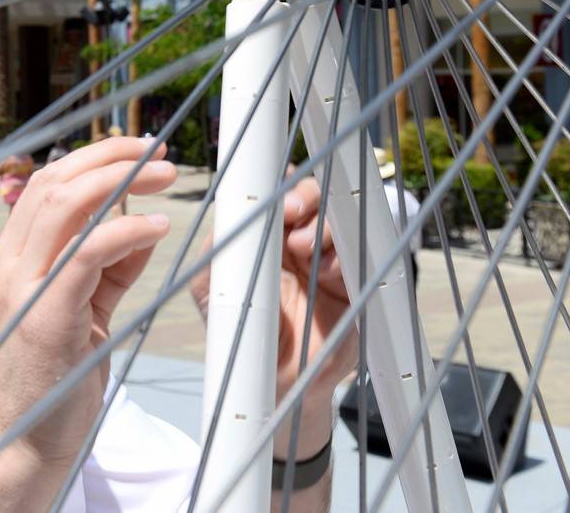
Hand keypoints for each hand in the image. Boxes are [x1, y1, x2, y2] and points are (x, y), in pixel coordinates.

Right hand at [0, 138, 175, 470]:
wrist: (23, 442)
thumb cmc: (55, 379)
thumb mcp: (84, 309)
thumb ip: (108, 266)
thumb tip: (143, 224)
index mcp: (14, 258)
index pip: (48, 183)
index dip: (96, 158)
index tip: (140, 152)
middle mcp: (10, 264)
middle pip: (54, 181)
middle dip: (110, 156)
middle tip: (158, 155)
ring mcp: (23, 288)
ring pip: (63, 204)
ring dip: (120, 180)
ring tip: (163, 178)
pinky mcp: (45, 317)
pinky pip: (87, 254)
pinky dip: (127, 231)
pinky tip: (158, 227)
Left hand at [188, 177, 356, 456]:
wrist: (274, 383)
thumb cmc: (239, 330)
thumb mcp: (211, 286)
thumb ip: (217, 248)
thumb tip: (229, 211)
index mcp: (266, 233)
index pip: (279, 193)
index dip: (281, 186)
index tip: (274, 196)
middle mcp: (298, 241)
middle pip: (314, 197)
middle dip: (305, 196)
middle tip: (291, 211)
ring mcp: (327, 261)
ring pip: (338, 222)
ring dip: (322, 226)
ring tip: (302, 247)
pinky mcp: (352, 286)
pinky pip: (358, 259)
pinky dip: (344, 256)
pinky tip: (329, 270)